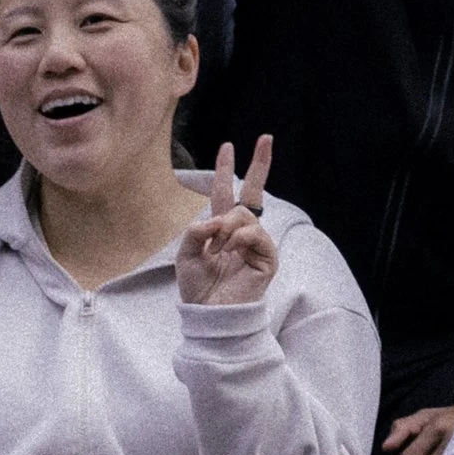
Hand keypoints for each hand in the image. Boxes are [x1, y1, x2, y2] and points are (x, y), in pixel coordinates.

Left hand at [176, 135, 278, 305]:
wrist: (210, 317)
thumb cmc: (197, 289)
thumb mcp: (186, 255)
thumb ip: (197, 231)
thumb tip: (215, 219)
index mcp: (222, 230)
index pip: (224, 193)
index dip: (224, 170)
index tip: (227, 146)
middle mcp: (242, 232)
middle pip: (253, 192)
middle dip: (260, 164)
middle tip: (266, 138)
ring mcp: (256, 244)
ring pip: (245, 215)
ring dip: (227, 227)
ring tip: (217, 248)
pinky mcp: (267, 257)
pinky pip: (255, 234)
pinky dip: (238, 238)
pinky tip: (229, 250)